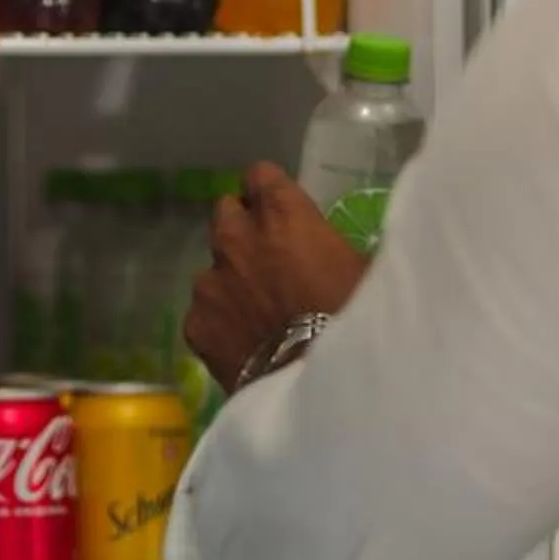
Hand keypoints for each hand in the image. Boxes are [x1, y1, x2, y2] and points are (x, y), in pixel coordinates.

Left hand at [184, 163, 369, 393]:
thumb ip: (334, 245)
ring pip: (212, 269)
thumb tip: (337, 246)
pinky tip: (243, 344)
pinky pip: (203, 313)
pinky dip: (219, 323)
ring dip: (231, 280)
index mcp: (282, 214)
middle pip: (226, 212)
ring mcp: (209, 282)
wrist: (317, 384)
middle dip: (243, 228)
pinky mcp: (194, 324)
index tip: (281, 210)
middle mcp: (236, 238)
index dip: (270, 192)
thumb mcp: (363, 269)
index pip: (260, 175)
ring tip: (256, 312)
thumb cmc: (355, 319)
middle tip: (267, 258)